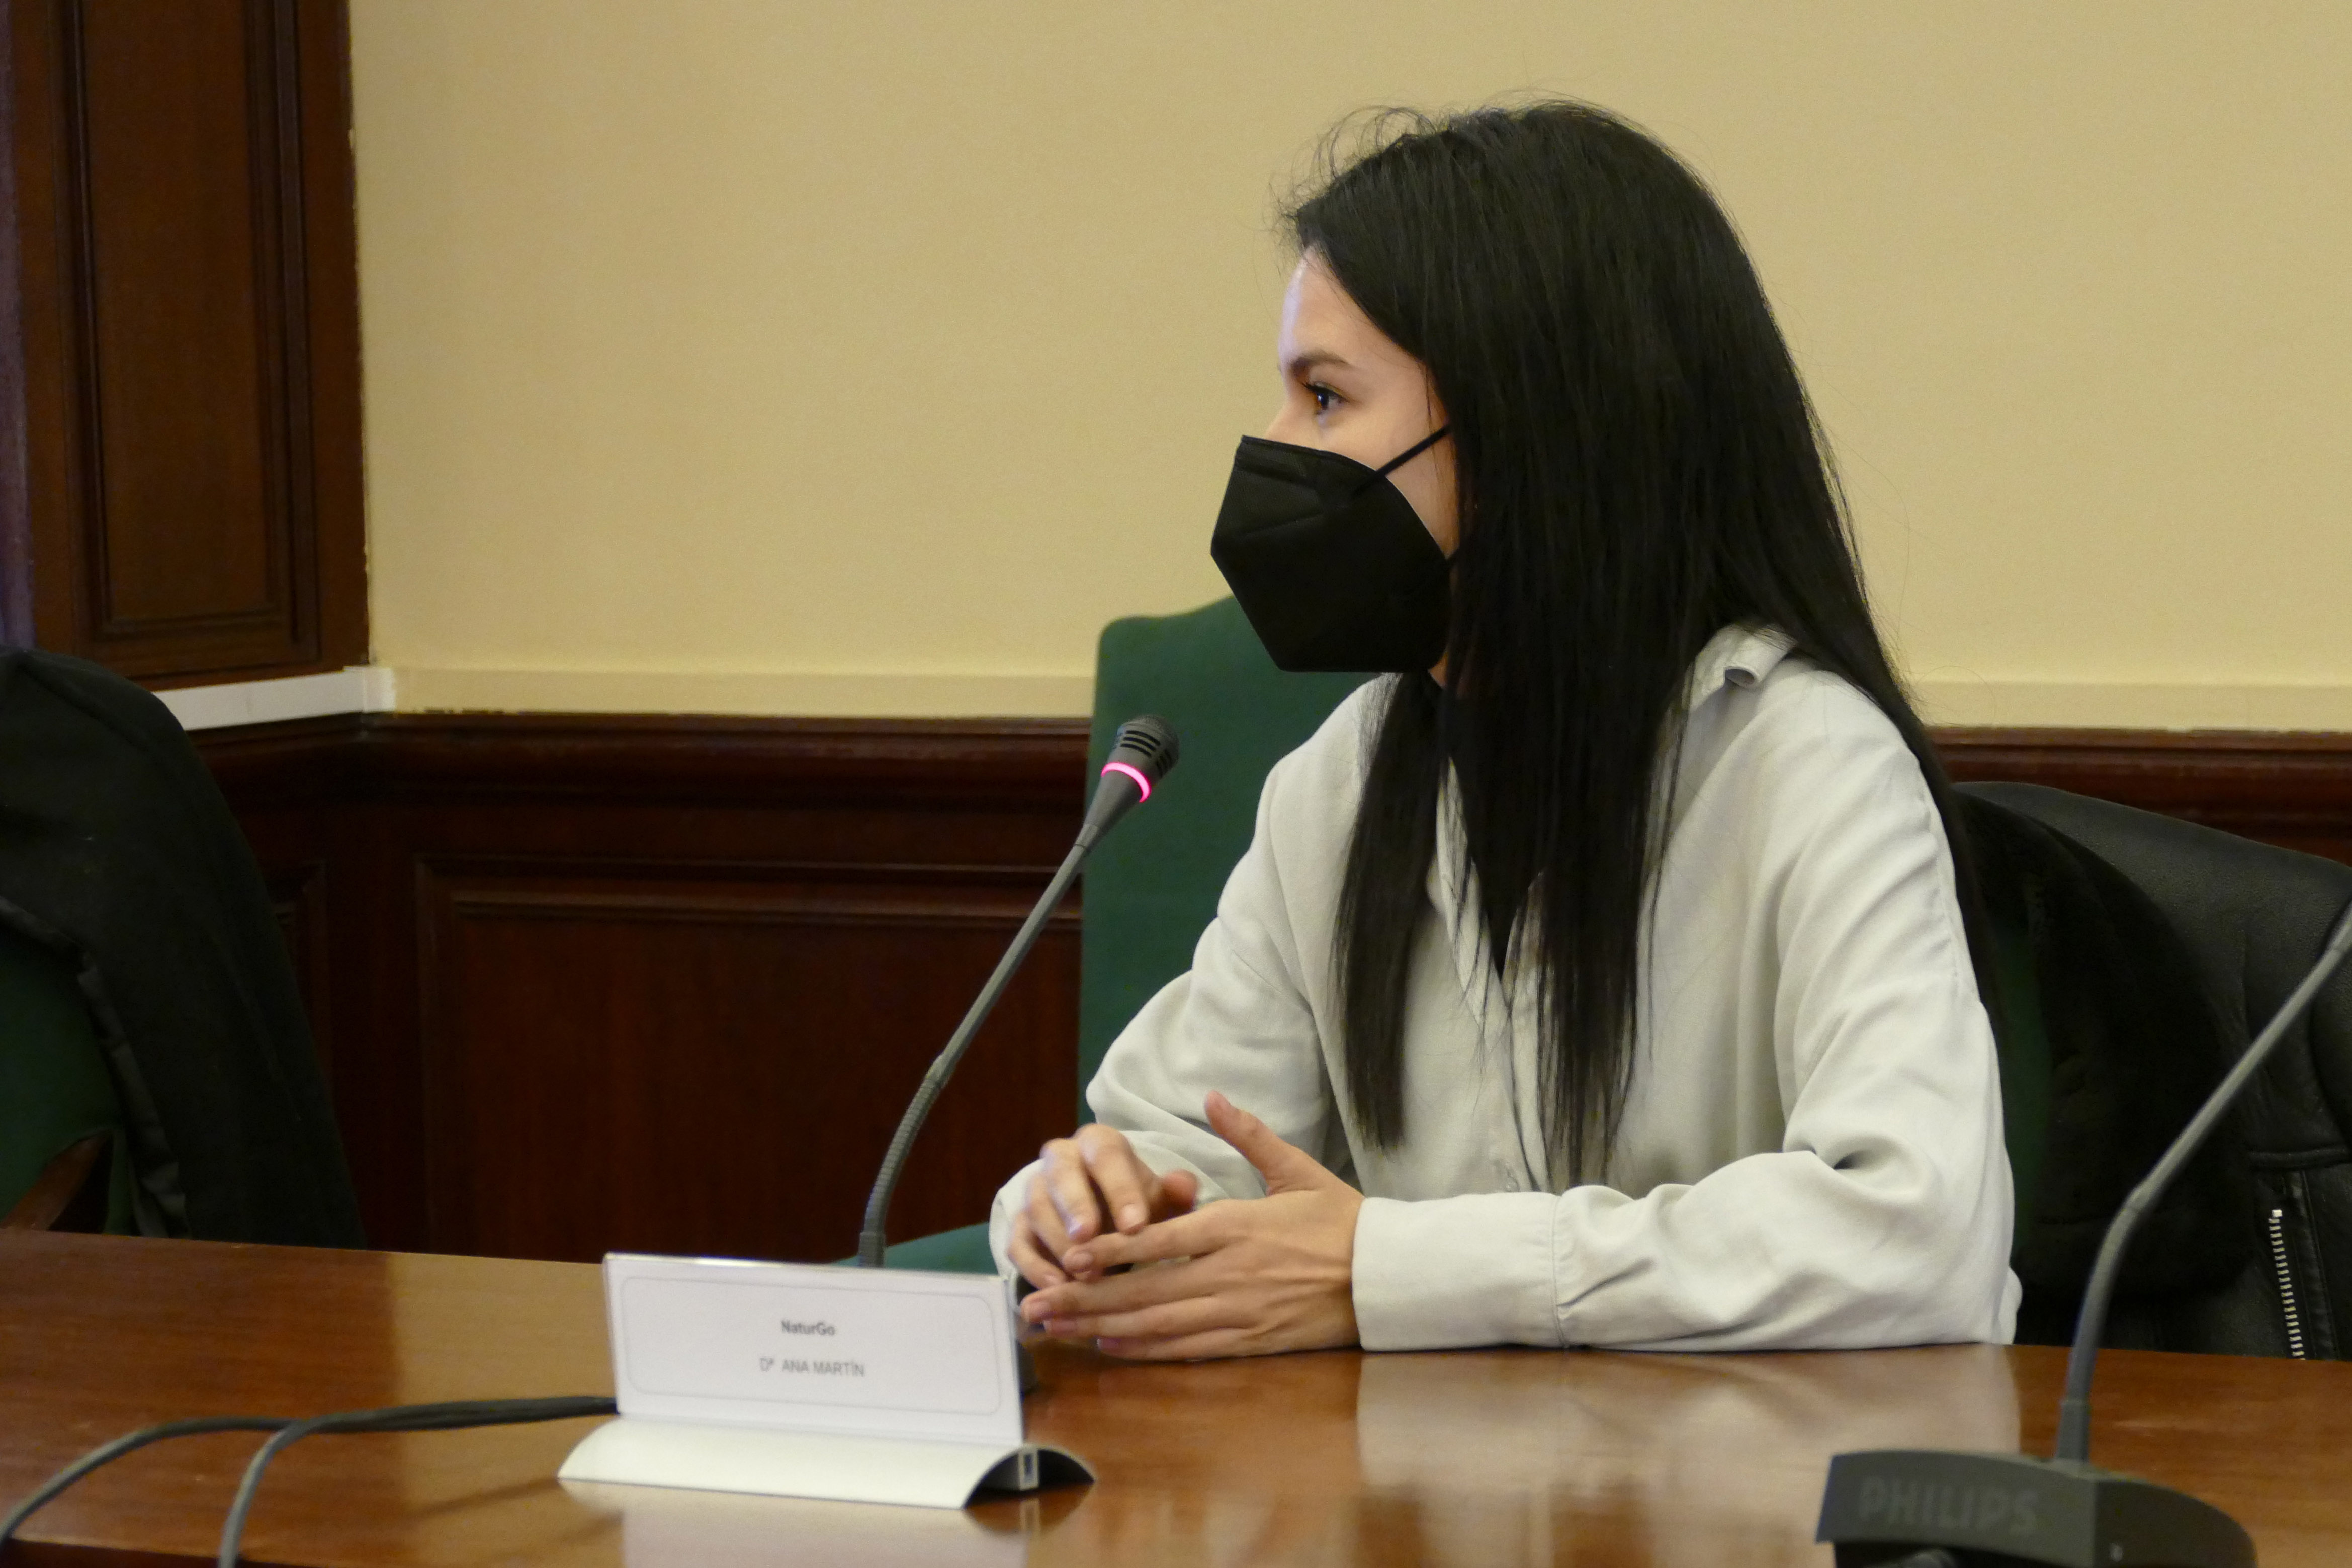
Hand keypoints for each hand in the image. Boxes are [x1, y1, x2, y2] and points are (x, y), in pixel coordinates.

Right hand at [1006, 1123, 1201, 1288]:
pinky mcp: (1020, 1226)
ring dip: (1058, 1241)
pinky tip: (1057, 1288)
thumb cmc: (1139, 1207)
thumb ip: (1176, 1194)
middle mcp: (1061, 1159)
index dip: (1119, 1189)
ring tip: (1081, 1273)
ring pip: (1036, 1208)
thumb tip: (1185, 1185)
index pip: (1106, 1155)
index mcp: (1099, 1144)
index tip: (1135, 1225)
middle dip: (1075, 1206)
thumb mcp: (1163, 1200)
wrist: (1109, 1223)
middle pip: (1061, 1173)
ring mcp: (1035, 1191)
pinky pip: (1017, 1243)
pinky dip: (1034, 1267)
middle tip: (1089, 1237)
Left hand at [1017, 1092, 1363, 1360]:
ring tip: (1058, 1329)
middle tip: (1035, 1305)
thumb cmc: (1342, 1219)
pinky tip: (1113, 1347)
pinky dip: (1147, 1350)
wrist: (1388, 1275)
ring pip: (1157, 1325)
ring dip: (1102, 1327)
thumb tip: (1213, 1095)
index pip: (1156, 1240)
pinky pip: (1188, 1349)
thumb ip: (1248, 1134)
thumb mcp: (1295, 1168)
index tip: (1066, 1254)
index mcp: (1234, 1226)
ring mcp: (1238, 1311)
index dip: (1107, 1250)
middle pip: (1142, 1291)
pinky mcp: (1251, 1340)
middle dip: (1084, 1299)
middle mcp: (1227, 1273)